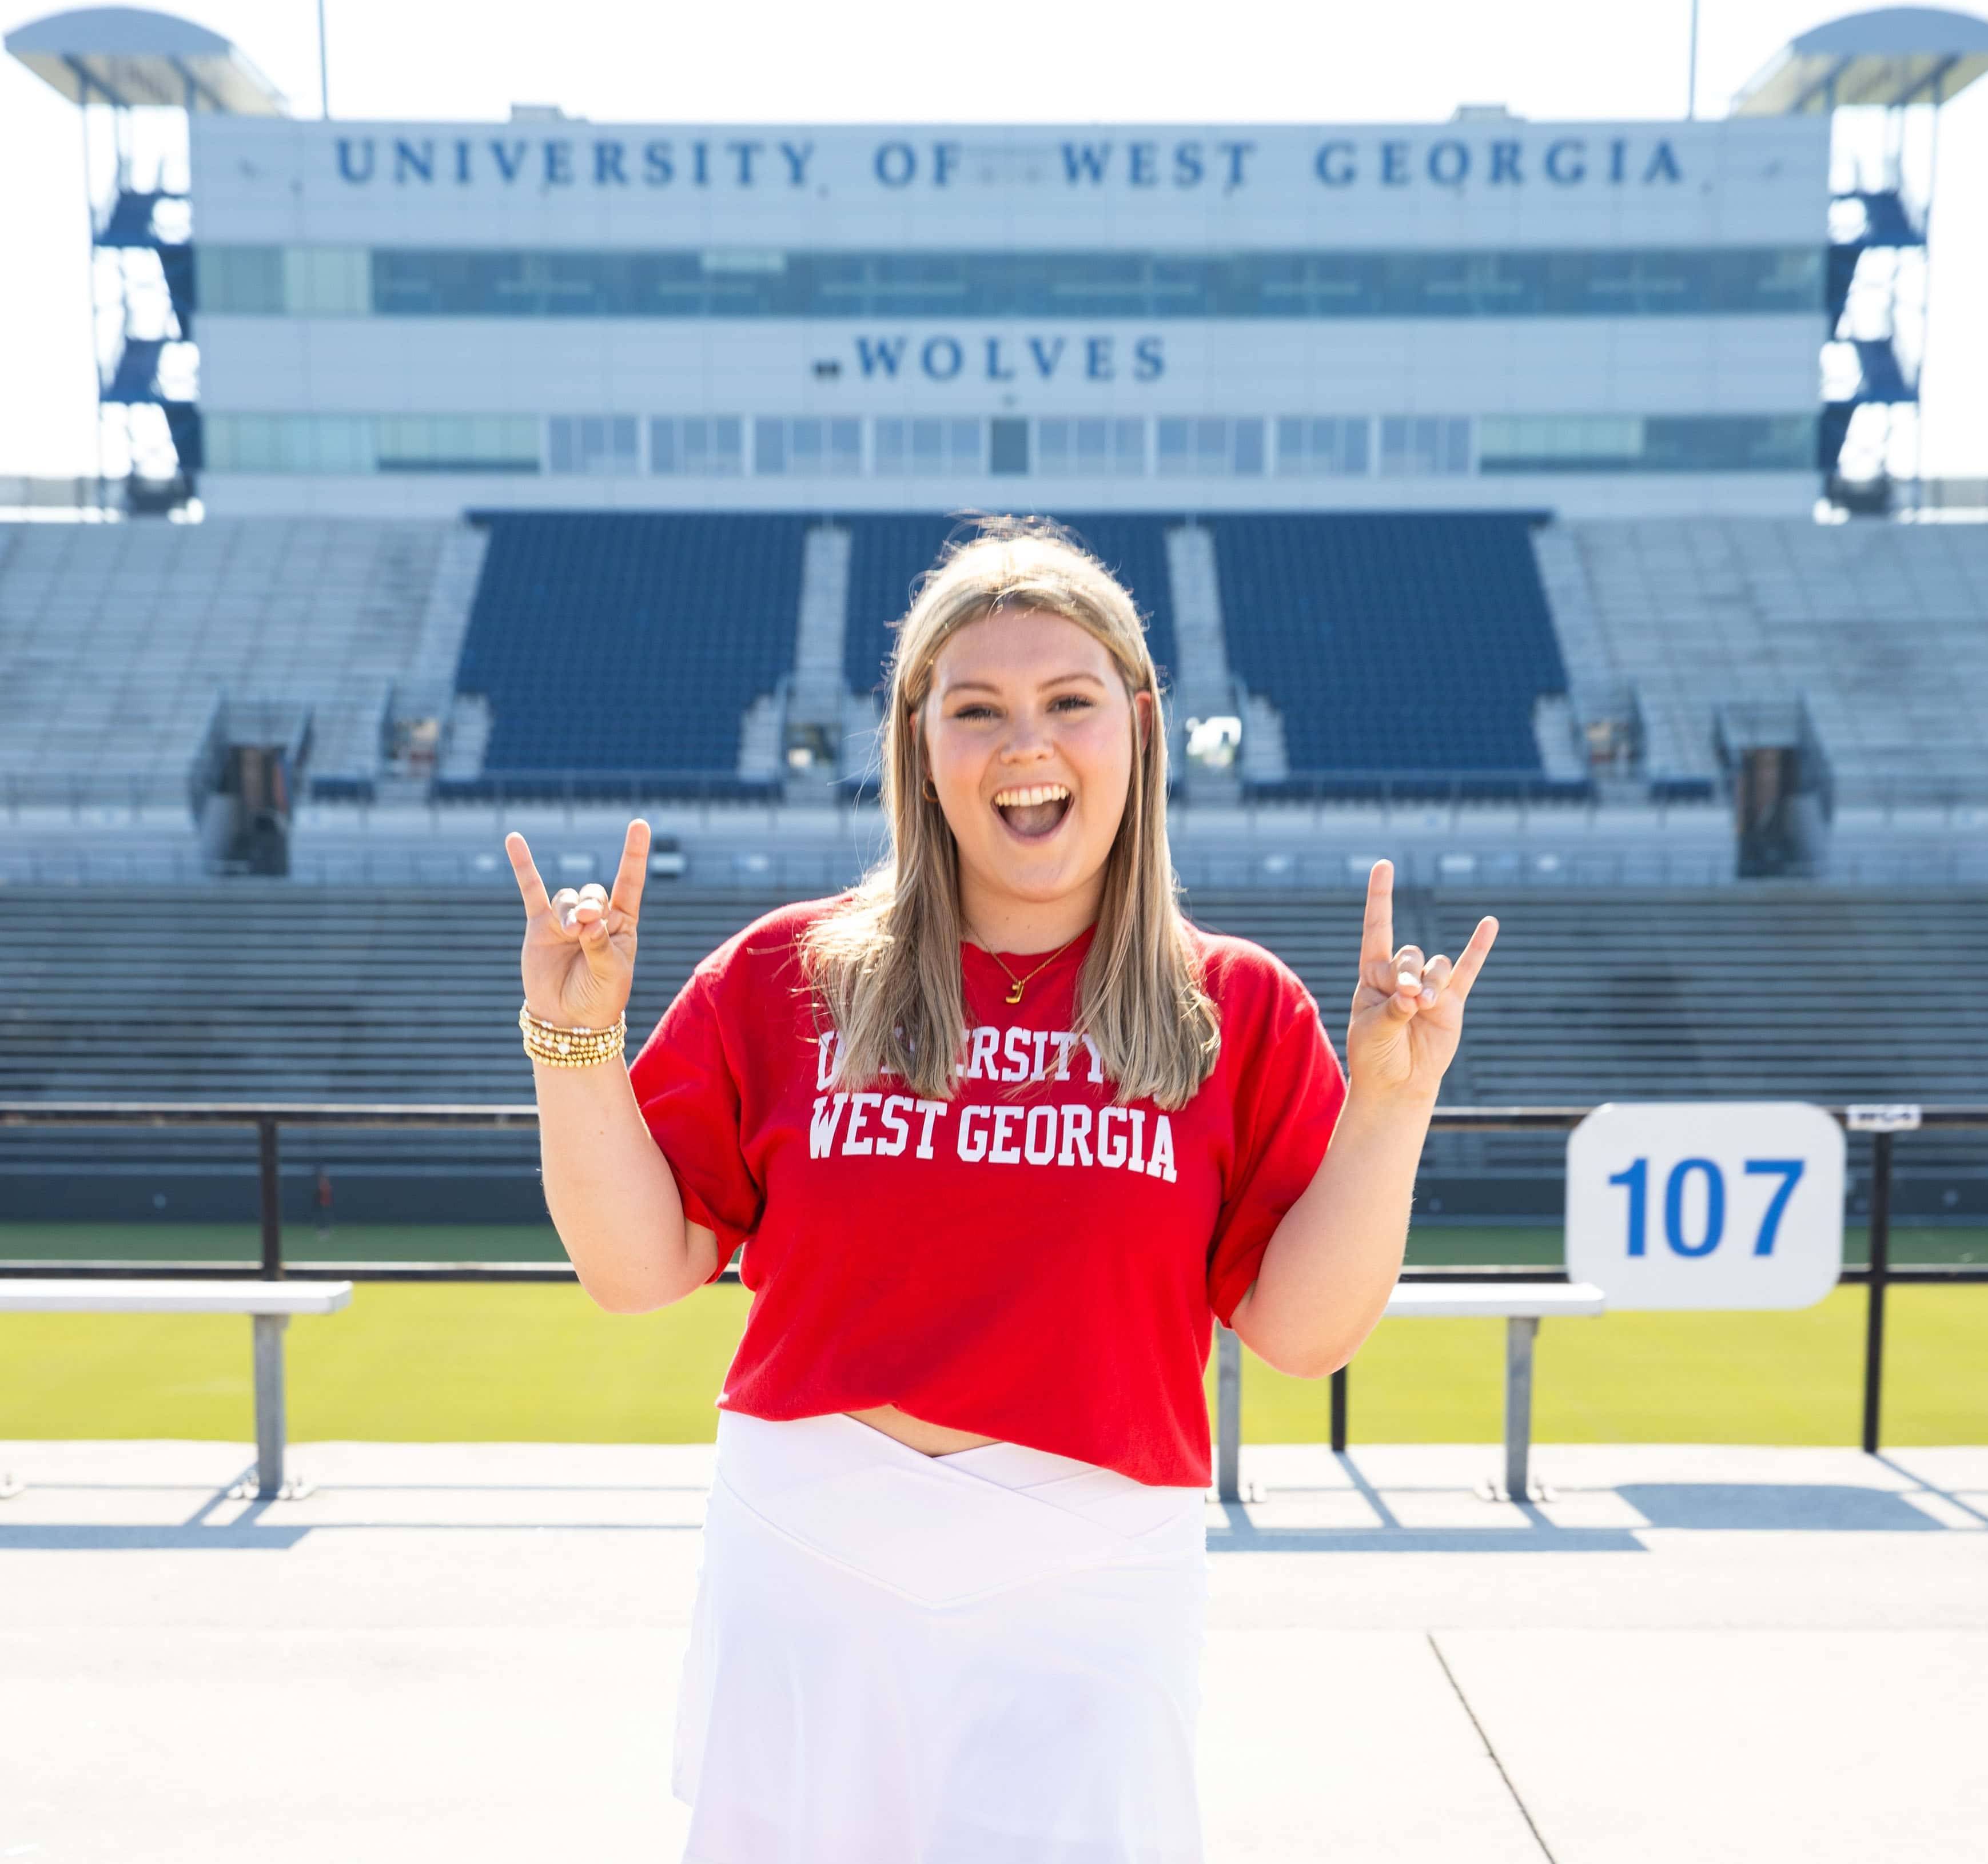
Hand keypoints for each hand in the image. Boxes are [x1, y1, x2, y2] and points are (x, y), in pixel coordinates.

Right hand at [506, 819, 650, 1030]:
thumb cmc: (599, 999)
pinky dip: (523, 866)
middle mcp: (595, 918)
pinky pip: (531, 890)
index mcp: (622, 925)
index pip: (630, 882)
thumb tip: (587, 922)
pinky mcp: (540, 926)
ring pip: (567, 898)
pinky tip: (514, 840)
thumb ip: (600, 946)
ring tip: (570, 933)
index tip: (639, 823)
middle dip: (591, 905)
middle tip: (586, 925)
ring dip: (569, 912)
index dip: (634, 854)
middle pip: (594, 892)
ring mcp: (565, 920)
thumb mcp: (611, 975)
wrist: (568, 1021)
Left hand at [1345, 859, 1495, 1103]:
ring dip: (1432, 984)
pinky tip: (1489, 923)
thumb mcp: (1373, 1031)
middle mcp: (1401, 975)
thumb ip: (1393, 1009)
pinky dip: (1478, 947)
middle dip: (1408, 974)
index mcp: (1373, 974)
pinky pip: (1468, 969)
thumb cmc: (1374, 1055)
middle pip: (1409, 954)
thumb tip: (1415, 994)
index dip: (1381, 898)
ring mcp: (1429, 986)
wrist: (1398, 1083)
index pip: (1377, 929)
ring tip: (1424, 1008)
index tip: (1384, 864)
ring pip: (1436, 966)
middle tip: (1405, 1000)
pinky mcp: (1452, 1001)